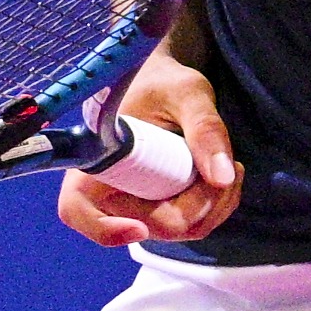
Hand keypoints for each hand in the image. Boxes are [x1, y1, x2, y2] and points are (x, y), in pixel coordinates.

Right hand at [58, 57, 240, 245]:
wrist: (167, 82)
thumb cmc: (165, 81)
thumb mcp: (188, 94)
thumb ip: (204, 129)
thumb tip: (223, 177)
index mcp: (95, 158)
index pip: (78, 211)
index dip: (104, 229)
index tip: (140, 229)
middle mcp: (110, 188)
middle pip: (149, 226)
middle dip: (196, 207)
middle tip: (229, 168)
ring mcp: (138, 201)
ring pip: (178, 229)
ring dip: (215, 207)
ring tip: (232, 165)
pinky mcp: (163, 205)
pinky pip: (193, 223)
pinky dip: (219, 206)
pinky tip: (229, 175)